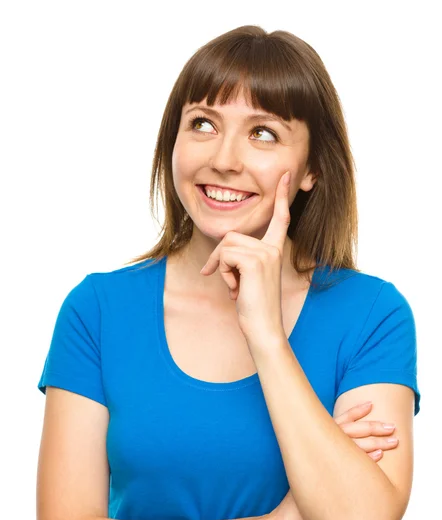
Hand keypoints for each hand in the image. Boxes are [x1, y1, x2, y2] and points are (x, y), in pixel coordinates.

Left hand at [200, 171, 291, 341]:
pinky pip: (224, 256)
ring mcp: (266, 254)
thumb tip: (218, 255)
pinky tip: (236, 290)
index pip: (280, 218)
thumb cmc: (254, 307)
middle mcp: (273, 248)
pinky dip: (222, 274)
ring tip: (235, 288)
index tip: (285, 174)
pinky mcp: (255, 261)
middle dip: (219, 258)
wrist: (263, 328)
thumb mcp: (247, 279)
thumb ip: (240, 260)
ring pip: (225, 246)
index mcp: (275, 250)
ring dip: (221, 269)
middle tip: (226, 282)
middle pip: (231, 236)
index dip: (281, 196)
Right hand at [267, 401, 397, 519]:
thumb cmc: (303, 496)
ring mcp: (323, 464)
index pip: (338, 422)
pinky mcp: (329, 479)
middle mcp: (318, 450)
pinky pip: (352, 465)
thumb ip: (327, 454)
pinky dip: (367, 459)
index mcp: (315, 443)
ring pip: (353, 446)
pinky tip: (379, 456)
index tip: (370, 404)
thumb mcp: (311, 468)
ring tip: (392, 441)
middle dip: (372, 427)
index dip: (354, 412)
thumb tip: (347, 446)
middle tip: (390, 426)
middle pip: (349, 431)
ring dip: (375, 441)